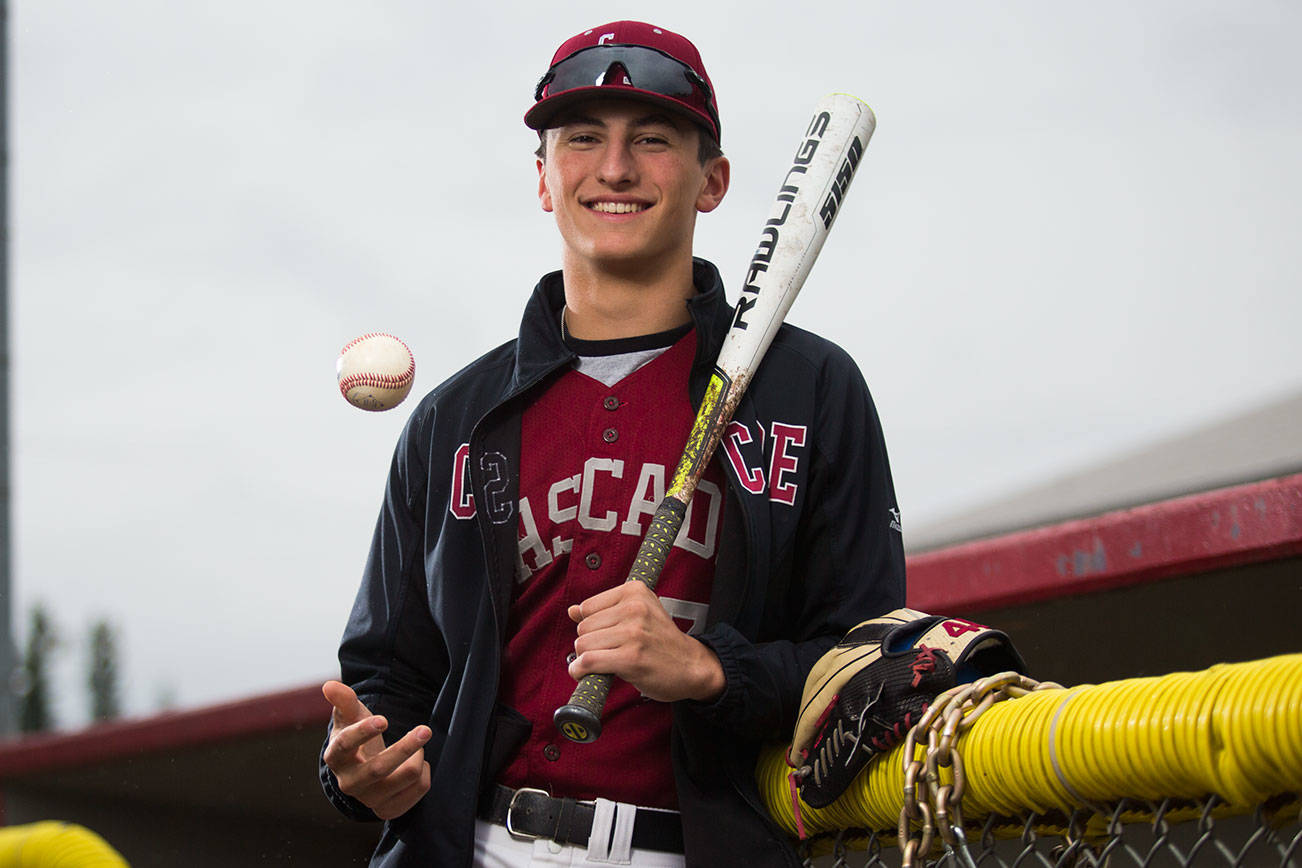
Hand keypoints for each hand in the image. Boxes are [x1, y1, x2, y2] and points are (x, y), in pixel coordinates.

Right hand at [321, 680, 430, 819]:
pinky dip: (424, 773)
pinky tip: (416, 763)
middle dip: (404, 748)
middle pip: (378, 769)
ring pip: (404, 779)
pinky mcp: (388, 809)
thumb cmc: (357, 734)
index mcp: (336, 757)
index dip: (363, 733)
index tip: (383, 719)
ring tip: (417, 746)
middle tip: (425, 730)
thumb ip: (344, 700)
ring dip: (417, 757)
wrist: (362, 767)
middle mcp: (349, 783)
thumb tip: (330, 685)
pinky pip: (418, 790)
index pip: (345, 746)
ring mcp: (369, 799)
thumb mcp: (350, 716)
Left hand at [567, 582, 724, 702]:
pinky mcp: (631, 658)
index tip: (607, 635)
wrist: (691, 665)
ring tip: (606, 661)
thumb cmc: (662, 641)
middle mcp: (635, 608)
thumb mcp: (638, 614)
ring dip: (586, 658)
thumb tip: (571, 610)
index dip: (592, 625)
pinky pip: (589, 662)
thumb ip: (604, 610)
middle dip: (589, 643)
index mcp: (635, 591)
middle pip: (583, 627)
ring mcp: (634, 633)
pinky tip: (586, 673)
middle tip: (609, 651)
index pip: (587, 607)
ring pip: (583, 644)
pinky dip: (581, 671)